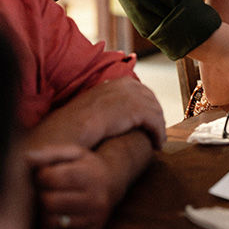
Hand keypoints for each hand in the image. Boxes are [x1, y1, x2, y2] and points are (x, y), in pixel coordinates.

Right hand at [25, 78, 165, 151]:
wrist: (70, 128)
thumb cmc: (74, 123)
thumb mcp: (91, 106)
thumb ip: (105, 105)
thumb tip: (113, 113)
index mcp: (116, 82)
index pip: (141, 90)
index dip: (147, 106)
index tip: (149, 120)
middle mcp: (126, 85)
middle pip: (151, 99)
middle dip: (156, 116)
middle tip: (157, 132)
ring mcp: (132, 97)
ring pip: (155, 111)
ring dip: (159, 127)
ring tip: (158, 142)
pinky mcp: (136, 111)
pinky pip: (155, 122)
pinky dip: (158, 134)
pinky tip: (157, 145)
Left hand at [27, 144, 113, 228]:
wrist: (111, 187)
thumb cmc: (87, 167)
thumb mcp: (75, 153)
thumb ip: (51, 153)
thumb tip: (27, 157)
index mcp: (92, 176)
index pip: (54, 178)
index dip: (41, 176)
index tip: (43, 173)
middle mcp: (96, 199)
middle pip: (50, 202)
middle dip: (42, 194)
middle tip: (46, 188)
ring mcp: (92, 219)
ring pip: (51, 221)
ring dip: (44, 211)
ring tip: (51, 199)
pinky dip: (49, 224)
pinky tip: (57, 212)